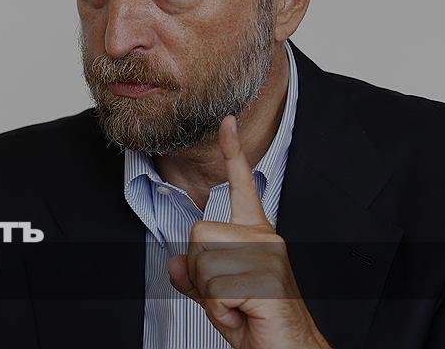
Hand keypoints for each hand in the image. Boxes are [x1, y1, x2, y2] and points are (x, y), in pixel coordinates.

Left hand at [167, 115, 330, 348]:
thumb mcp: (216, 296)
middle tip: (227, 294)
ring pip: (203, 256)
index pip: (242, 185)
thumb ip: (194, 277)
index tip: (228, 121)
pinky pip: (216, 285)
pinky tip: (243, 312)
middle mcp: (263, 238)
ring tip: (237, 303)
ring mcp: (267, 255)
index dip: (232, 152)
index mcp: (254, 235)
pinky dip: (220, 308)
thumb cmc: (257, 323)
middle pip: (198, 231)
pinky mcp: (266, 278)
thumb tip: (176, 261)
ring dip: (209, 290)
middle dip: (199, 270)